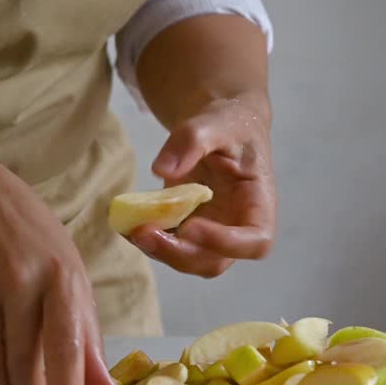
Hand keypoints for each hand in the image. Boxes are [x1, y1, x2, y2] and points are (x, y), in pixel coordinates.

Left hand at [130, 94, 276, 277]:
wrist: (218, 129)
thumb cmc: (228, 125)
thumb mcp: (214, 123)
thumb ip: (192, 140)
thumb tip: (161, 169)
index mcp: (259, 204)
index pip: (256, 241)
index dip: (225, 243)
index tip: (191, 226)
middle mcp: (236, 227)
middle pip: (214, 261)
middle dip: (178, 254)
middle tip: (144, 233)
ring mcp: (210, 233)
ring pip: (188, 260)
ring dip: (158, 250)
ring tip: (131, 227)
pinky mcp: (186, 230)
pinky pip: (167, 244)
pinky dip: (146, 239)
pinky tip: (127, 222)